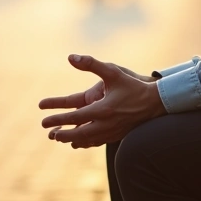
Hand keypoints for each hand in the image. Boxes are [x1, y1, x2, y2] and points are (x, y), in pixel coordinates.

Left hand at [40, 55, 165, 148]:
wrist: (156, 102)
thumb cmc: (133, 85)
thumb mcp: (112, 71)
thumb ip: (91, 64)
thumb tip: (70, 57)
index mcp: (102, 110)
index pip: (74, 117)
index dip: (58, 119)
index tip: (45, 121)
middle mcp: (106, 124)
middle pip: (79, 134)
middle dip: (63, 135)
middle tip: (50, 134)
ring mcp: (112, 132)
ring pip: (88, 141)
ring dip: (73, 140)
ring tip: (61, 139)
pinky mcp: (117, 135)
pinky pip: (97, 142)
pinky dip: (86, 142)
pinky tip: (80, 142)